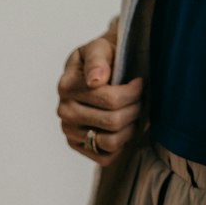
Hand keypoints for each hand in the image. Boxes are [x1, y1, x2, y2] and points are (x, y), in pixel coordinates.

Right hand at [56, 21, 142, 166]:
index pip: (111, 99)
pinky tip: (123, 127)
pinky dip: (120, 145)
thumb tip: (95, 80)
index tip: (140, 82)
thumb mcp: (99, 48)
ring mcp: (69, 131)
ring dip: (130, 128)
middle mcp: (64, 111)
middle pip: (114, 121)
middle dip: (135, 109)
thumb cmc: (102, 57)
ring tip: (133, 113)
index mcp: (67, 86)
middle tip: (141, 98)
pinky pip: (105, 157)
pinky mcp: (77, 146)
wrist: (97, 70)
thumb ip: (97, 60)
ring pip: (111, 141)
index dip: (133, 92)